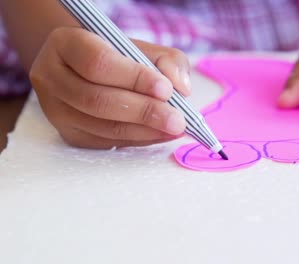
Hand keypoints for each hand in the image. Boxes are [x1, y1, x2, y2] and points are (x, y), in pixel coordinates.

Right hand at [30, 27, 191, 148]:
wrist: (86, 69)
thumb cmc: (116, 56)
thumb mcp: (143, 47)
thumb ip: (167, 61)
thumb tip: (181, 88)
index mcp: (66, 44)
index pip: (98, 63)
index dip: (134, 78)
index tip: (166, 89)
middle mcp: (52, 77)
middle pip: (97, 100)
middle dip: (144, 111)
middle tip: (177, 119)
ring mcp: (55, 109)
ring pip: (102, 126)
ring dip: (144, 130)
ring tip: (174, 128)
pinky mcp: (68, 133)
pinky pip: (105, 142)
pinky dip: (137, 140)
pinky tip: (159, 134)